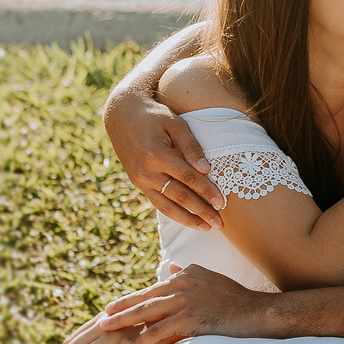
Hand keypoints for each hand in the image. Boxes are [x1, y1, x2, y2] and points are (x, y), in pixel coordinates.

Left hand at [98, 265, 268, 343]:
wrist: (258, 312)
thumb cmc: (237, 299)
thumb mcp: (210, 279)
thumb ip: (188, 273)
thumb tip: (171, 268)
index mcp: (185, 277)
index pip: (151, 290)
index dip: (130, 300)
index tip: (111, 308)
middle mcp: (182, 286)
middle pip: (144, 299)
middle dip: (120, 310)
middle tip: (101, 319)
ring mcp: (186, 302)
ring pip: (148, 313)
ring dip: (125, 324)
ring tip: (106, 332)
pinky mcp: (192, 319)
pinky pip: (162, 331)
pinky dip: (145, 341)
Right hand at [104, 93, 225, 230]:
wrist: (121, 115)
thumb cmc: (153, 115)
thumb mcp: (174, 123)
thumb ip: (191, 145)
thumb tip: (206, 169)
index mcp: (157, 154)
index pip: (188, 178)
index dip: (206, 191)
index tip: (223, 203)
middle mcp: (146, 171)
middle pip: (179, 196)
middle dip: (201, 211)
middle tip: (220, 223)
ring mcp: (140, 179)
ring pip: (167, 206)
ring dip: (188, 219)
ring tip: (206, 228)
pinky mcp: (137, 183)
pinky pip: (157, 203)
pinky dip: (174, 214)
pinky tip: (188, 220)